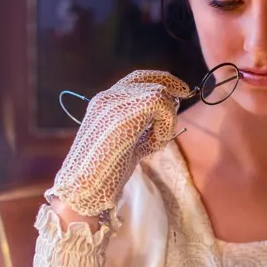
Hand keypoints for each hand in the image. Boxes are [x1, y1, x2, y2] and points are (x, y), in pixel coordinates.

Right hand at [48, 70, 193, 218]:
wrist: (84, 187)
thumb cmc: (106, 173)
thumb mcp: (128, 144)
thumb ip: (142, 128)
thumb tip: (167, 117)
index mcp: (105, 102)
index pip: (138, 78)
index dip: (163, 80)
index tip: (182, 91)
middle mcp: (108, 97)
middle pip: (151, 81)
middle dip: (170, 97)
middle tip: (174, 116)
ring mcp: (114, 103)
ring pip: (159, 93)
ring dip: (166, 119)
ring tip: (155, 142)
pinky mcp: (124, 114)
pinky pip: (160, 105)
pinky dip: (165, 125)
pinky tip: (154, 143)